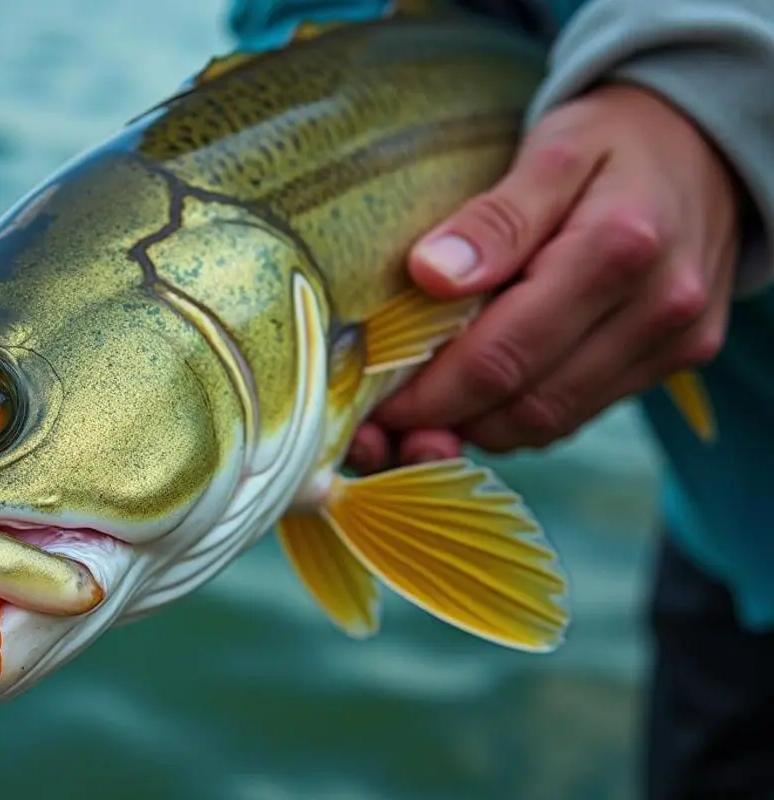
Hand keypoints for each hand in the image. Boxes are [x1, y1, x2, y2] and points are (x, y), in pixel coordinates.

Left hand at [369, 82, 739, 452]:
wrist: (711, 142)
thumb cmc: (615, 139)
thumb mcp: (551, 150)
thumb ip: (494, 217)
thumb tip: (430, 274)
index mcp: (615, 248)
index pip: (501, 355)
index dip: (429, 394)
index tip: (375, 403)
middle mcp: (655, 307)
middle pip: (526, 404)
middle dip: (447, 422)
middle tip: (387, 424)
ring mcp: (674, 341)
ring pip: (553, 422)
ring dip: (481, 428)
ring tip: (426, 416)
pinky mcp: (679, 358)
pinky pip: (582, 411)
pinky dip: (523, 415)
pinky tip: (483, 398)